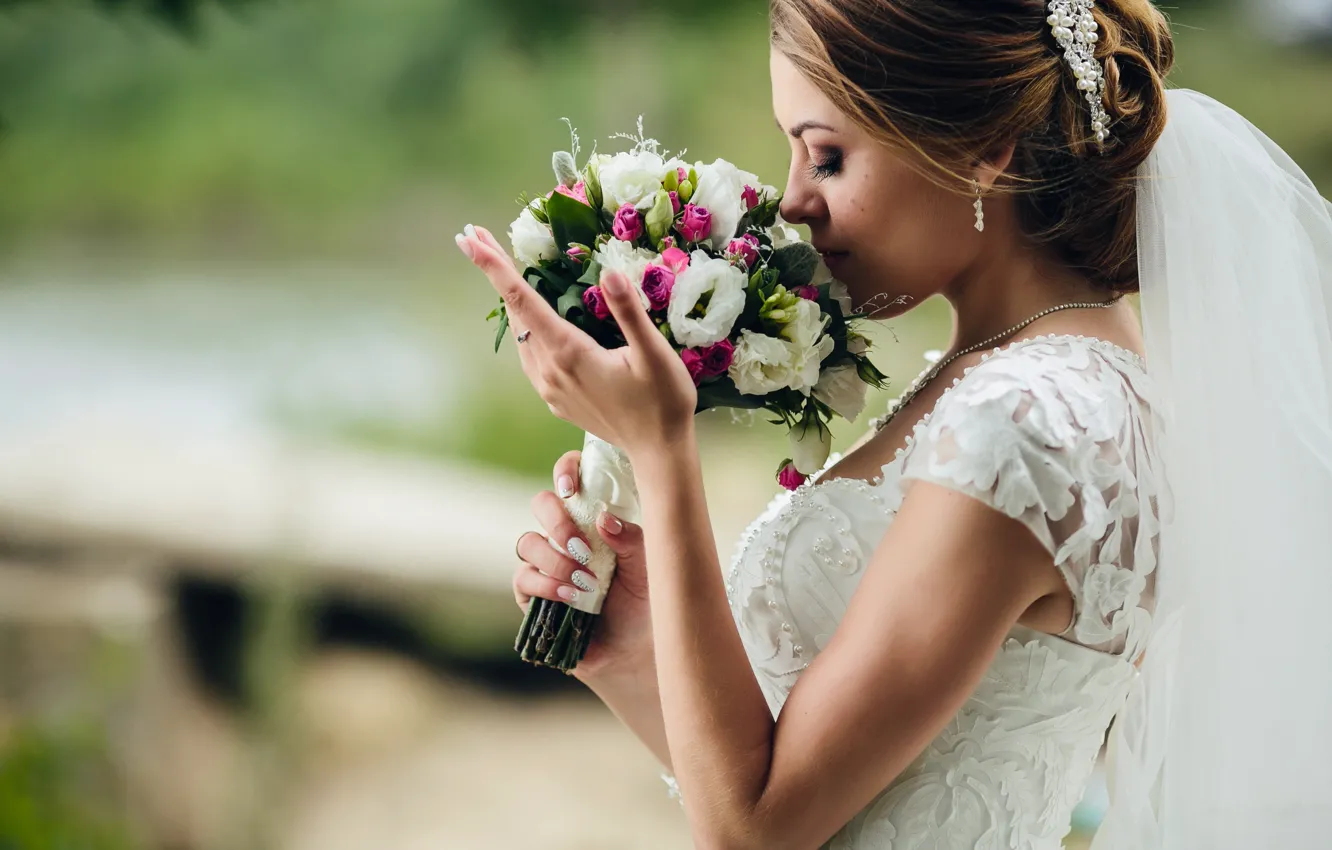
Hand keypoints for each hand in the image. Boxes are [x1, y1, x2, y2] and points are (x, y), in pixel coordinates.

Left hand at [457, 224, 697, 457]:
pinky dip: (524, 327)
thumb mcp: (654, 353)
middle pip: (513, 313)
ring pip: (519, 335)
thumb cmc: (663, 401)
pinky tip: (532, 318)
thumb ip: (629, 313)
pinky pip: (530, 355)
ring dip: (508, 301)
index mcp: (568, 353)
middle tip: (476, 235)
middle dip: (494, 273)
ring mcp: (550, 388)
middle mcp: (550, 371)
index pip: (521, 300)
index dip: (493, 267)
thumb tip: (608, 272)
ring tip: (500, 268)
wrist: (659, 450)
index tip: (468, 240)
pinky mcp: (557, 399)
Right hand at [512, 449, 652, 680]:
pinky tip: (571, 597)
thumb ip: (631, 539)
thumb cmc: (646, 599)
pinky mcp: (533, 594)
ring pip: (528, 542)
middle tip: (582, 547)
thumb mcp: (649, 567)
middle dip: (557, 522)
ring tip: (585, 581)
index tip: (572, 488)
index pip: (572, 477)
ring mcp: (546, 562)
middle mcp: (566, 534)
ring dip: (555, 560)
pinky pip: (524, 578)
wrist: (636, 648)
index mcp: (594, 516)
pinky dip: (546, 585)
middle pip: (541, 503)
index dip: (566, 471)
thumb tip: (603, 519)